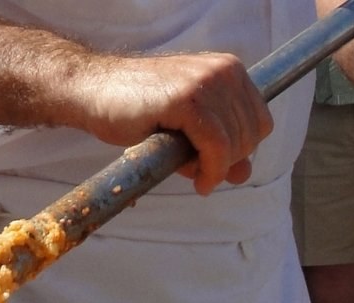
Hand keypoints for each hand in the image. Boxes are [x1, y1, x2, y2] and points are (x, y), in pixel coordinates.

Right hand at [75, 51, 271, 195]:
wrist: (94, 92)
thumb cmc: (138, 110)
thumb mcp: (186, 130)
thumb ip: (218, 148)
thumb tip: (245, 173)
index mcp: (228, 70)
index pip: (259, 122)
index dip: (240, 150)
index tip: (213, 162)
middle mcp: (223, 70)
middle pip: (251, 135)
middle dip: (227, 162)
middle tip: (196, 170)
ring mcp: (206, 82)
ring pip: (236, 143)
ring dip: (217, 169)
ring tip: (190, 173)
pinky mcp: (186, 98)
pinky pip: (216, 146)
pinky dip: (212, 170)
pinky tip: (199, 181)